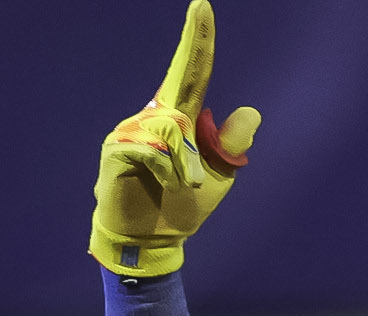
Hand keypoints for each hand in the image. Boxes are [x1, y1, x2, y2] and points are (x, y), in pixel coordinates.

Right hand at [90, 0, 259, 276]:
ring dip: (186, 165)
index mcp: (181, 119)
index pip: (192, 73)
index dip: (198, 41)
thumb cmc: (181, 205)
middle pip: (183, 101)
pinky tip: (165, 185)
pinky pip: (151, 149)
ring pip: (171, 129)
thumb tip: (251, 112)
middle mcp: (153, 116)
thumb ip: (232, 145)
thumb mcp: (219, 176)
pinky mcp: (116, 150)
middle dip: (194, 138)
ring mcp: (130, 130)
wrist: (152, 240)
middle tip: (195, 180)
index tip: (203, 6)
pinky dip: (168, 171)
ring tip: (182, 187)